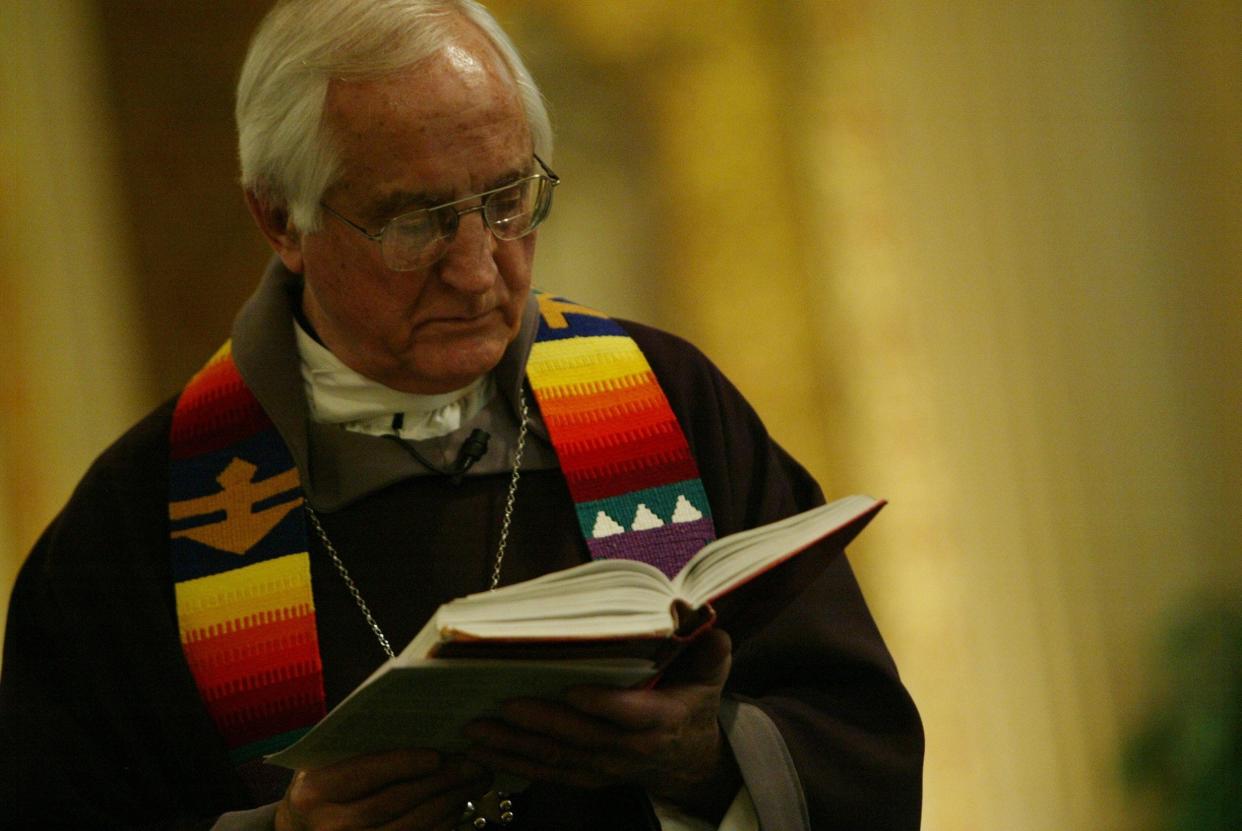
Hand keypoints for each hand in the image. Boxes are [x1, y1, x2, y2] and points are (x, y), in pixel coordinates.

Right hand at [275, 749, 491, 830]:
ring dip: (449, 803)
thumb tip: (417, 717)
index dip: (403, 764)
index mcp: (314, 792)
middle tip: (473, 763)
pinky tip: (460, 804)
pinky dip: (442, 824)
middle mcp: (331, 826)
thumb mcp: (326, 759)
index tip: (437, 754)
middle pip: (395, 803)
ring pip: (411, 827)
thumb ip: (359, 742)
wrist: (302, 830)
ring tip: (475, 780)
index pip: (365, 775)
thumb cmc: (322, 782)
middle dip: (440, 782)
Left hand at [462, 629, 740, 818]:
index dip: (603, 705)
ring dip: (514, 745)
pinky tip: (479, 751)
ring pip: (555, 759)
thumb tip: (707, 624)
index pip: (630, 715)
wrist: (688, 760)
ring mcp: (603, 768)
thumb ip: (709, 651)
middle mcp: (628, 750)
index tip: (573, 690)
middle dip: (541, 722)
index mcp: (660, 720)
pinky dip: (511, 763)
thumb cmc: (692, 704)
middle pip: (581, 738)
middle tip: (505, 703)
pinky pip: (545, 774)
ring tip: (476, 729)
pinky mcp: (584, 777)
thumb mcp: (710, 676)